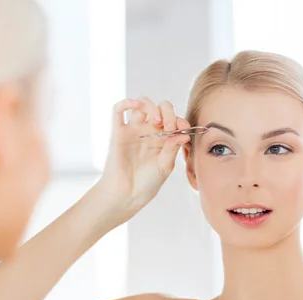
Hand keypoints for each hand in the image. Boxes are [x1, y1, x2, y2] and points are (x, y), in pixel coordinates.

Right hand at [95, 97, 190, 220]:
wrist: (126, 195)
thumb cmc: (146, 183)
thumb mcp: (165, 167)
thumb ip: (172, 149)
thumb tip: (183, 134)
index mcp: (163, 139)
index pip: (174, 120)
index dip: (180, 120)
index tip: (182, 129)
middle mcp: (149, 132)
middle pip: (159, 108)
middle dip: (168, 112)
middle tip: (169, 126)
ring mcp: (134, 131)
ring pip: (141, 105)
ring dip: (151, 107)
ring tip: (156, 121)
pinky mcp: (118, 132)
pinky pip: (118, 110)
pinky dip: (126, 102)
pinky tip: (135, 105)